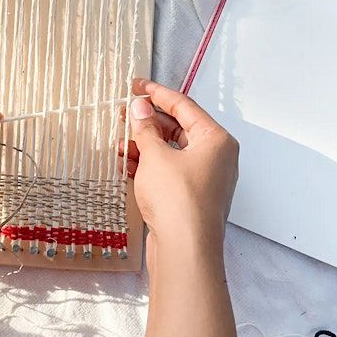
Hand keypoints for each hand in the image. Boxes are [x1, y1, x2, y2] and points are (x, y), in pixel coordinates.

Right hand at [122, 78, 238, 253]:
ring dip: (144, 146)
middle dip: (148, 123)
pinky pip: (169, 172)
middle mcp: (216, 156)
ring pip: (171, 152)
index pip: (184, 106)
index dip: (157, 93)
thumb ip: (146, 128)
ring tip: (120, 143)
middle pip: (178, 129)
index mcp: (216, 139)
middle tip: (123, 115)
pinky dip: (149, 166)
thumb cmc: (178, 201)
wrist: (185, 251)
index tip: (136, 85)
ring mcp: (205, 178)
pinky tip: (127, 164)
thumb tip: (140, 108)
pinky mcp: (191, 197)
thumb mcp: (155, 156)